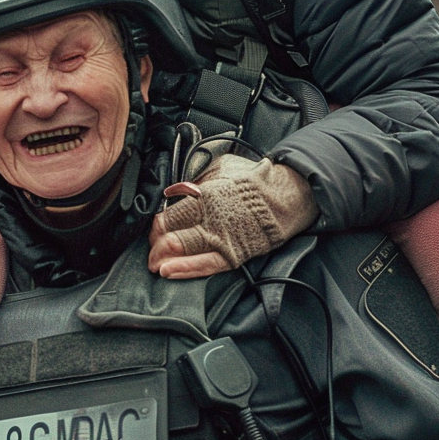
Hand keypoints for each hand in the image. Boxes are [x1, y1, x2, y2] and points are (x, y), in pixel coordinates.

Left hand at [147, 154, 317, 278]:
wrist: (287, 195)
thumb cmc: (254, 179)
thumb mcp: (219, 166)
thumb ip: (196, 178)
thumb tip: (175, 189)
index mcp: (203, 195)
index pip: (167, 216)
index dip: (155, 227)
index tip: (153, 230)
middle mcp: (209, 219)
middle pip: (170, 237)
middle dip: (154, 247)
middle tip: (150, 251)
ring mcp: (222, 238)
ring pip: (183, 252)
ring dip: (163, 261)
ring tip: (155, 266)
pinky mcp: (235, 254)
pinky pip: (206, 266)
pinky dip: (185, 270)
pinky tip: (171, 272)